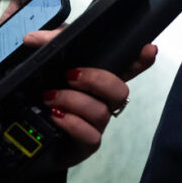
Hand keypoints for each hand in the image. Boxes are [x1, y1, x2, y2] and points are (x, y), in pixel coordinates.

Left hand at [23, 29, 157, 165]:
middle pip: (121, 90)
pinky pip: (90, 135)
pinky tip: (56, 116)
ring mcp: (98, 123)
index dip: (142, 60)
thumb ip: (47, 47)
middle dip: (97, 80)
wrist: (33, 134)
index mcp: (101, 81)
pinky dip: (72, 123)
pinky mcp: (87, 143)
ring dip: (74, 101)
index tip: (148, 48)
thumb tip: (32, 38)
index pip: (130, 68)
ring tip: (49, 97)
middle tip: (70, 76)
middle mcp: (105, 102)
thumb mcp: (47, 66)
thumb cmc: (47, 96)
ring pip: (102, 111)